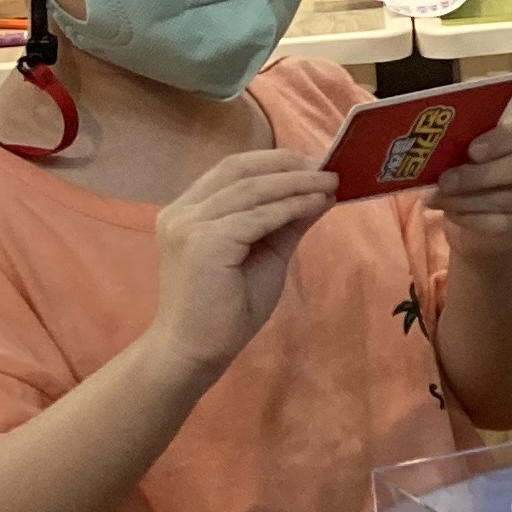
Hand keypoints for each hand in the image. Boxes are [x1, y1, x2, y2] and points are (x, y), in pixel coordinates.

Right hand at [141, 148, 337, 378]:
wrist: (195, 351)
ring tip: (331, 182)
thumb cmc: (226, 309)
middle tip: (328, 166)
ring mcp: (188, 226)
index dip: (274, 161)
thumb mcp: (265, 254)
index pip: (232, 170)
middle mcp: (181, 212)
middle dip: (288, 165)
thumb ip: (286, 222)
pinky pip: (256, 216)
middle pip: (240, 170)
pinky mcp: (203, 243)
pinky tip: (317, 204)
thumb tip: (322, 191)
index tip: (314, 162)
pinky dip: (290, 206)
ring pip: (251, 190)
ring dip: (296, 183)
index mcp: (187, 210)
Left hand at [428, 104, 511, 249]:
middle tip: (445, 180)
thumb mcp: (467, 155)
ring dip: (467, 199)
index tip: (472, 150)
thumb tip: (426, 146)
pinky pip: (503, 224)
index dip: (502, 138)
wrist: (482, 225)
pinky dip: (472, 219)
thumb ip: (459, 146)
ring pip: (509, 198)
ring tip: (437, 198)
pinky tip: (451, 214)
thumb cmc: (473, 176)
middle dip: (480, 175)